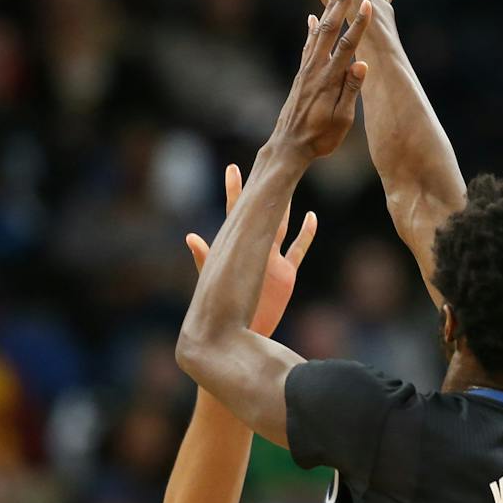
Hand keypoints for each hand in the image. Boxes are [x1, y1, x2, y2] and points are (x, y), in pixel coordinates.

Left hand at [187, 164, 318, 335]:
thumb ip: (204, 260)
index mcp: (236, 248)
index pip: (235, 212)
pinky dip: (306, 234)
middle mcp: (254, 249)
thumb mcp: (213, 283)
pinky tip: (311, 217)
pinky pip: (298, 249)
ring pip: (281, 226)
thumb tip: (190, 237)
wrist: (242, 336)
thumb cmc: (221, 313)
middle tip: (267, 165)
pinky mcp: (286, 275)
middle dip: (262, 190)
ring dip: (285, 207)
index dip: (234, 190)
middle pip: (261, 212)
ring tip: (289, 185)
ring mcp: (271, 261)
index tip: (232, 168)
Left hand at [272, 0, 369, 158]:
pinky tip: (311, 18)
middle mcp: (316, 69)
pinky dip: (311, 30)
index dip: (359, 24)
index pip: (348, 46)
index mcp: (330, 80)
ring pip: (318, 33)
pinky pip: (307, 46)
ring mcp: (306, 70)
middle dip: (340, 3)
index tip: (367, 3)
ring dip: (327, 9)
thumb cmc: (320, 138)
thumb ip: (351, 92)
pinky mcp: (301, 75)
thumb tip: (362, 65)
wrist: (289, 146)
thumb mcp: (342, 120)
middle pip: (330, 29)